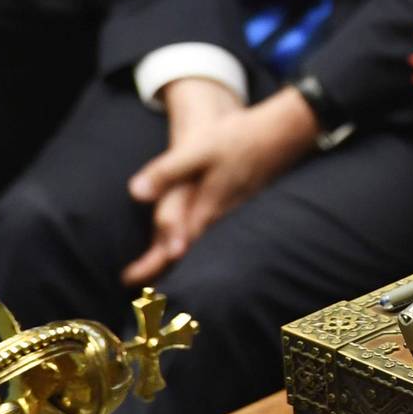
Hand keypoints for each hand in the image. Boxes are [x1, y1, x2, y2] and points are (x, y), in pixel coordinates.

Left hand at [124, 85, 317, 283]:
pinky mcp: (240, 199)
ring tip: (158, 266)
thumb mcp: (198, 149)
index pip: (174, 246)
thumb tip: (135, 193)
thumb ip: (167, 172)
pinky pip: (214, 228)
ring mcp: (233, 209)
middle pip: (188, 250)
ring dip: (178, 255)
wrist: (285, 131)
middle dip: (160, 267)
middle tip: (134, 282)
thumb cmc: (239, 138)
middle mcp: (220, 215)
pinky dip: (197, 237)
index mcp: (205, 208)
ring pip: (202, 241)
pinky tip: (193, 234)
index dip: (150, 265)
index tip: (127, 279)